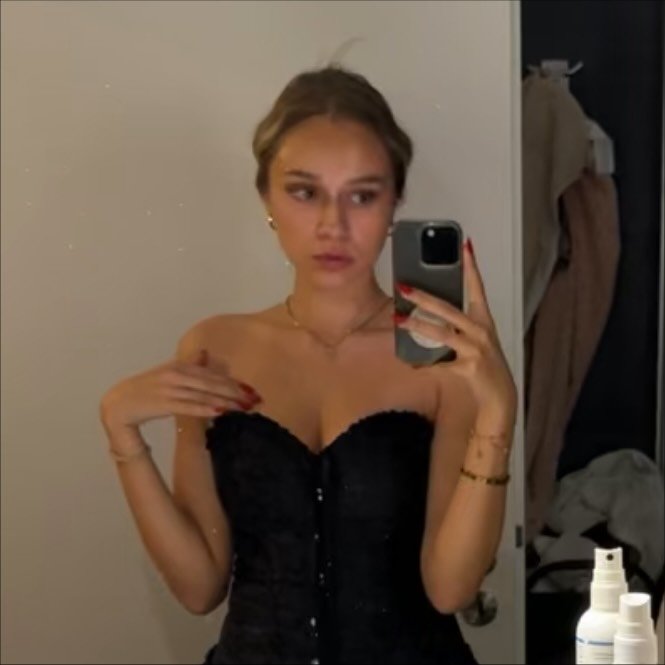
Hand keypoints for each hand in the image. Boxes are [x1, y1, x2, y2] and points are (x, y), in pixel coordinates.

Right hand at [99, 349, 261, 432]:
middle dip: (236, 392)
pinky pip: (189, 406)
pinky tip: (220, 411)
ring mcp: (170, 388)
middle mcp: (176, 374)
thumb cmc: (145, 391)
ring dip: (226, 402)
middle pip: (212, 383)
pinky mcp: (163, 403)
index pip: (212, 375)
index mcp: (179, 366)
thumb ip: (188, 365)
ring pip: (204, 394)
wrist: (118, 406)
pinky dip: (205, 408)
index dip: (233, 382)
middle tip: (255, 400)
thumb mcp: (168, 374)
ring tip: (244, 408)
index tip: (251, 390)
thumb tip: (204, 354)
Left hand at [394, 238, 516, 416]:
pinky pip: (439, 364)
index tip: (465, 245)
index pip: (477, 288)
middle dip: (424, 298)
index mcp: (483, 320)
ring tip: (399, 321)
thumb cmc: (484, 366)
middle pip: (449, 309)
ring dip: (418, 327)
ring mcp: (476, 348)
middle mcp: (481, 330)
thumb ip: (456, 327)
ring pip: (442, 333)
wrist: (499, 397)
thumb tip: (428, 313)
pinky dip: (423, 364)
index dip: (471, 267)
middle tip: (404, 286)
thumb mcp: (474, 341)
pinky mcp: (469, 367)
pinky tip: (410, 363)